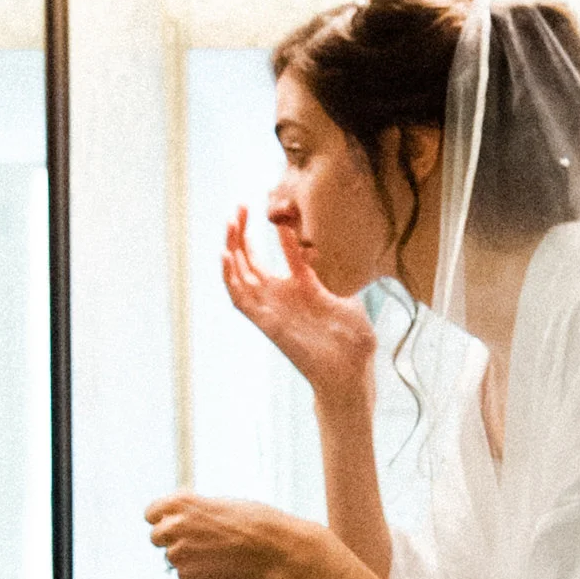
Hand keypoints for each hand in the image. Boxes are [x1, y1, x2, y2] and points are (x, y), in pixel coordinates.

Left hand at [146, 492, 299, 578]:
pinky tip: (222, 566)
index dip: (164, 518)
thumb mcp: (220, 504)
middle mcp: (174, 526)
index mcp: (180, 503)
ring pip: (172, 558)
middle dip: (172, 539)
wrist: (275, 548)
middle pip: (156, 537)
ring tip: (218, 553)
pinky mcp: (189, 577)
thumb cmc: (255, 521)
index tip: (175, 523)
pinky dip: (198, 573)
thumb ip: (194, 512)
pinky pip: (185, 575)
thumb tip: (179, 522)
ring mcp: (179, 554)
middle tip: (200, 541)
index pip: (151, 513)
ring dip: (188, 557)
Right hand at [223, 207, 376, 407]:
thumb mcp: (350, 298)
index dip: (281, 231)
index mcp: (304, 288)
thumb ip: (342, 274)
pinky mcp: (265, 321)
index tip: (281, 208)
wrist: (349, 370)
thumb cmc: (353, 341)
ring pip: (241, 275)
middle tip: (239, 207)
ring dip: (232, 249)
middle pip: (254, 259)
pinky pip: (240, 299)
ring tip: (229, 223)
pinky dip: (229, 278)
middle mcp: (283, 296)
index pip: (286, 253)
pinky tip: (226, 255)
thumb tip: (346, 252)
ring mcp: (272, 308)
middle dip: (245, 233)